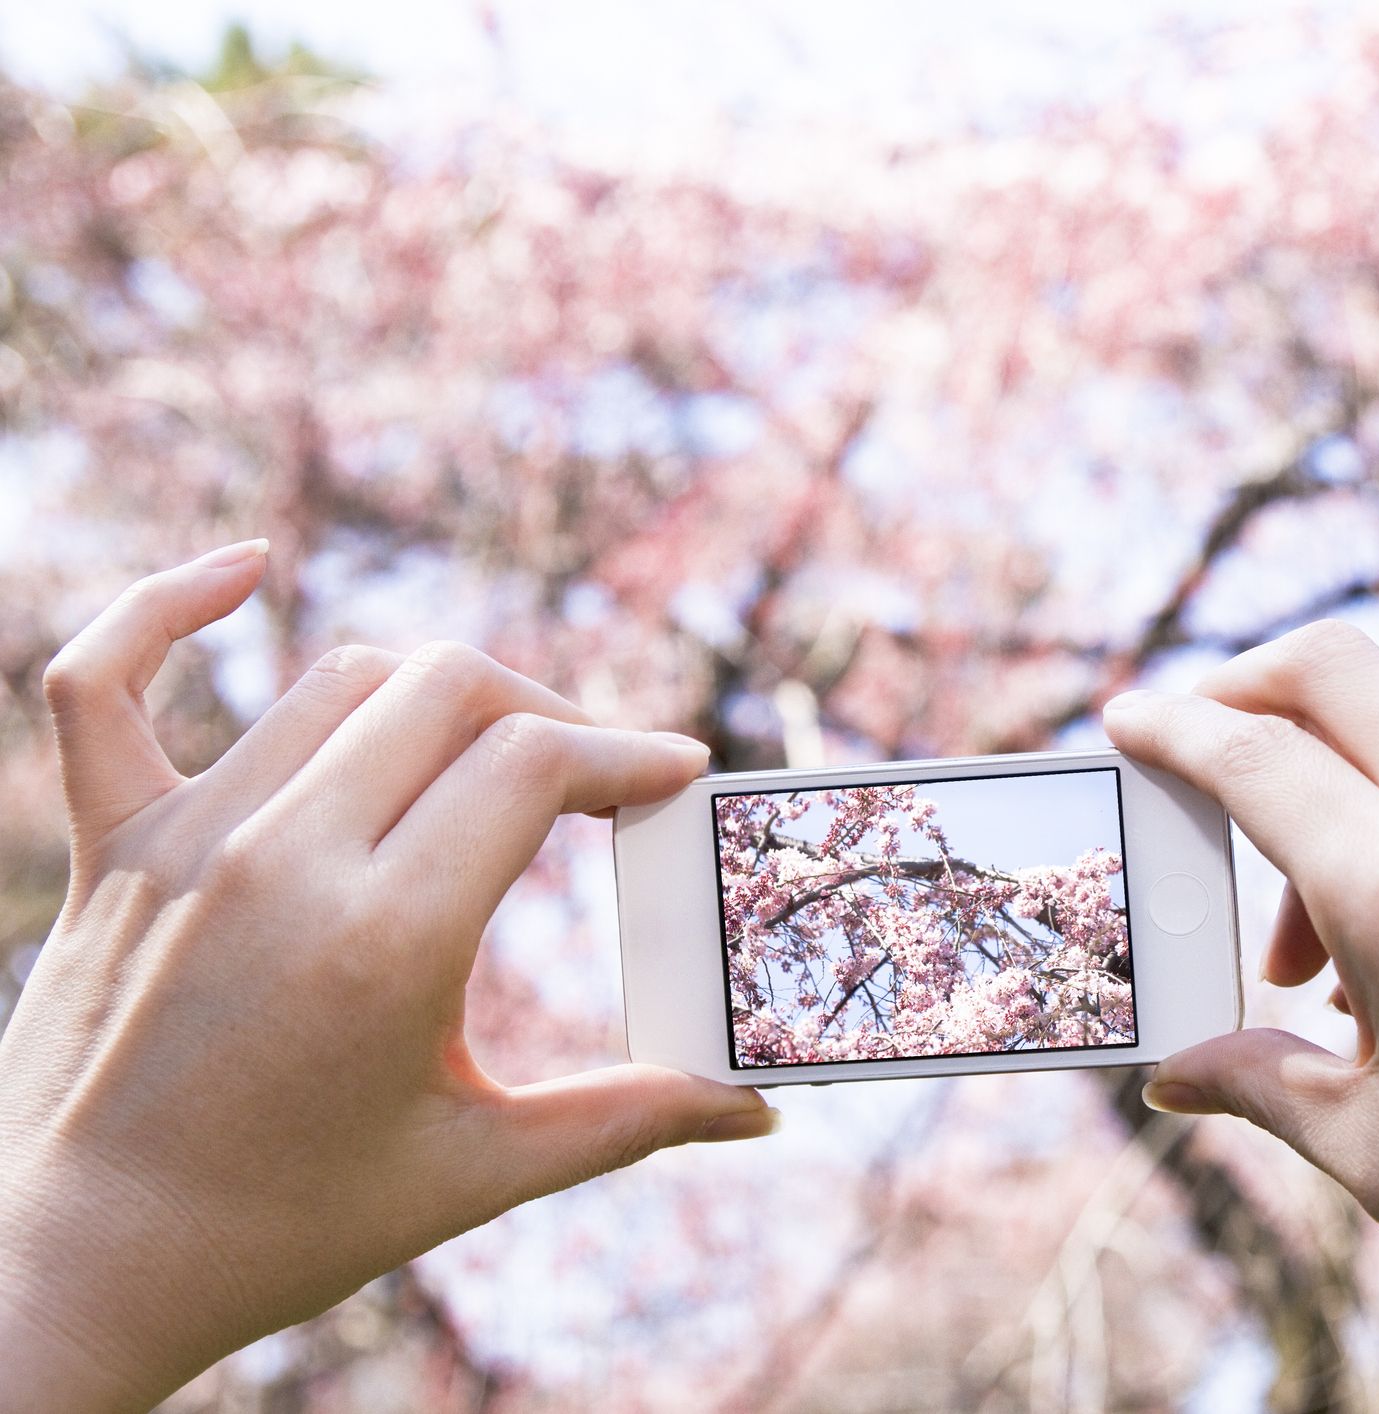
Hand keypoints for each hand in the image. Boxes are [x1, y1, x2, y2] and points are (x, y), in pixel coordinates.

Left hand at [0, 542, 774, 1410]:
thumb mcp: (477, 1172)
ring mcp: (187, 839)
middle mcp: (283, 861)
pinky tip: (244, 566)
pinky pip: (103, 683)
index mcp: (386, 938)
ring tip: (487, 751)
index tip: (675, 777)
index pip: (536, 764)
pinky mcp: (114, 841)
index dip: (629, 754)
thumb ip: (629, 1120)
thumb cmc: (288, 1225)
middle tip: (594, 779)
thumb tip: (758, 1112)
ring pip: (341, 678)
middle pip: (454, 690)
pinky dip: (168, 607)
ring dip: (438, 694)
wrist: (82, 1266)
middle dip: (552, 716)